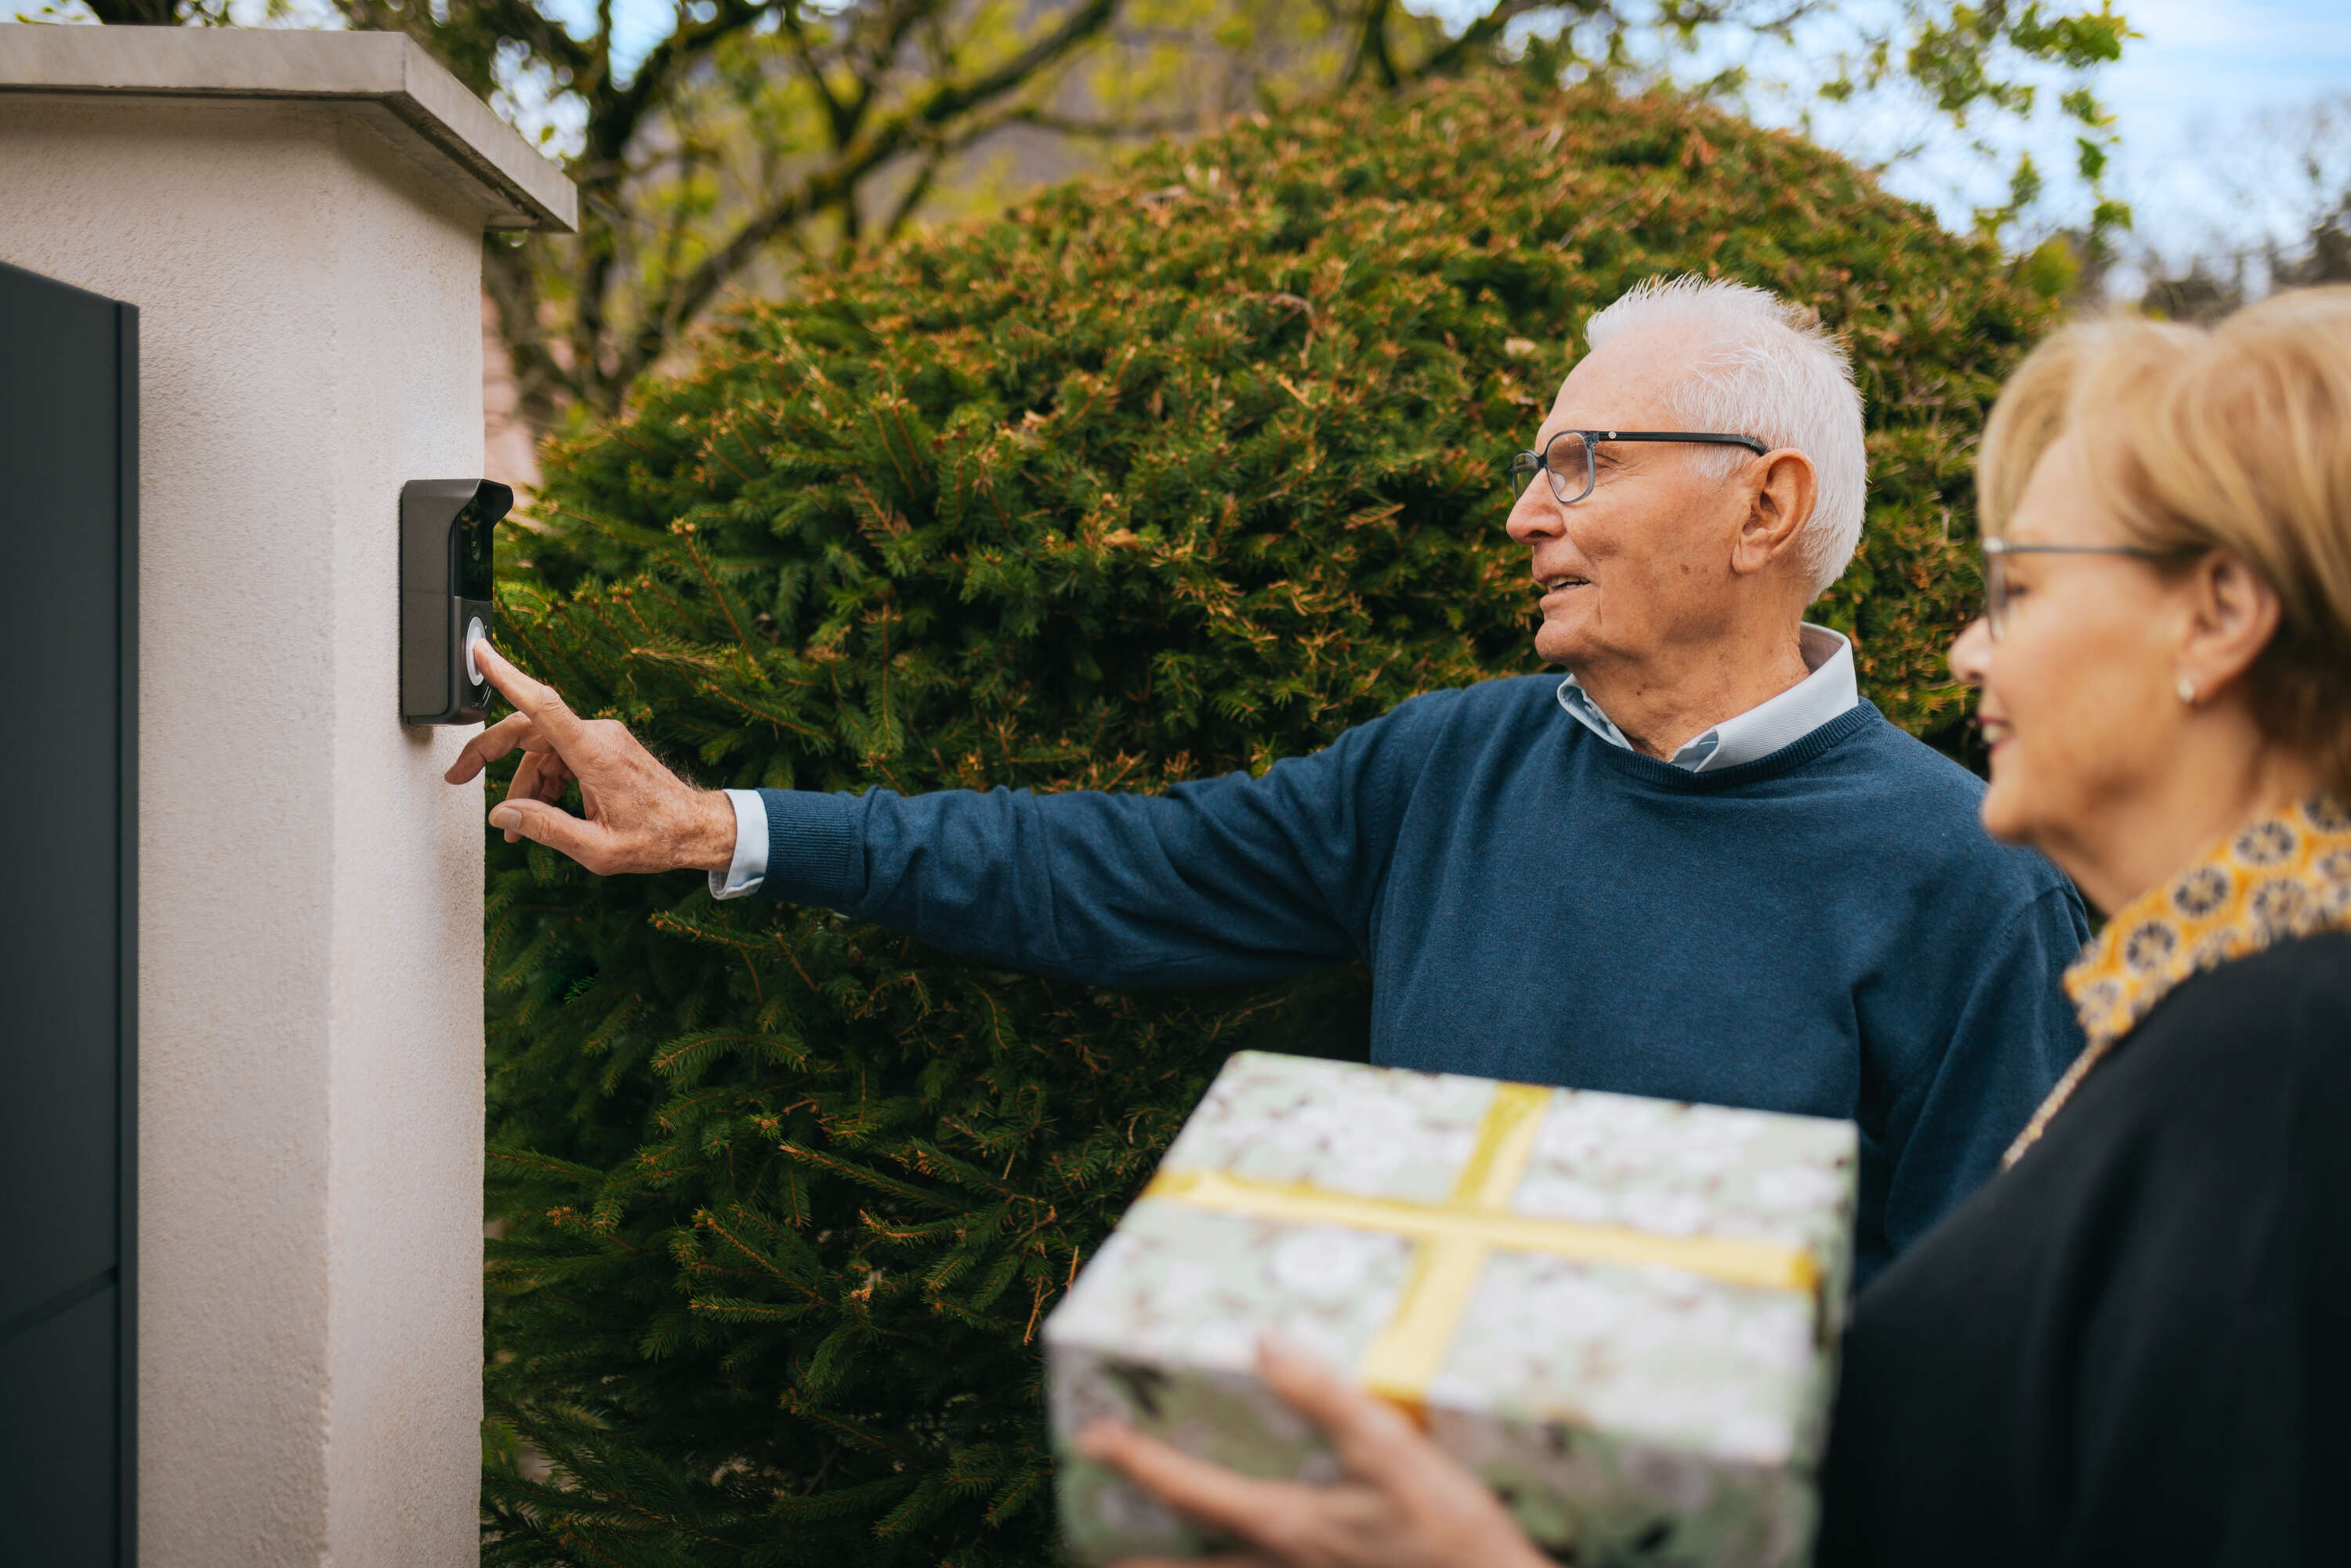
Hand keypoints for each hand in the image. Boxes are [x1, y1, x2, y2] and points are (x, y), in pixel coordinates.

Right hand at [442, 640, 738, 876]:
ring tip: (520, 827)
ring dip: (525, 786)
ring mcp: (603, 739)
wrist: (698, 829)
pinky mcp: (606, 748)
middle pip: (529, 731)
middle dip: (489, 754)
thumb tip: (503, 814)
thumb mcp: (598, 848)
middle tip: (458, 776)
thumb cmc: (658, 839)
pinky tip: (541, 814)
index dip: (507, 676)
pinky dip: (546, 784)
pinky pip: (561, 758)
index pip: (542, 705)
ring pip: (543, 751)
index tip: (481, 652)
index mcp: (596, 754)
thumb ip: (546, 828)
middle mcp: (599, 736)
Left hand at [1077, 1339, 1551, 1567]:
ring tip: (1144, 1566)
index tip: (1089, 1437)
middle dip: (1142, 1563)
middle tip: (1094, 1552)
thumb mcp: (1393, 1453)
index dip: (1137, 1460)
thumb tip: (1264, 1343)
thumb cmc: (1451, 1537)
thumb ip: (1327, 1397)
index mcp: (1286, 1525)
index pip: (1190, 1489)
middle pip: (1192, 1566)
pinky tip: (1256, 1558)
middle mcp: (1285, 1563)